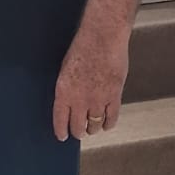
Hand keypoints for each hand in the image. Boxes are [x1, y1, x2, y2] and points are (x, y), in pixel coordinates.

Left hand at [53, 23, 129, 142]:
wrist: (103, 38)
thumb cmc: (82, 47)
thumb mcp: (65, 69)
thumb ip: (68, 88)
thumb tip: (69, 102)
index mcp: (63, 92)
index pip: (60, 120)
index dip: (61, 131)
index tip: (63, 136)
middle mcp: (80, 100)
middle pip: (78, 127)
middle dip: (78, 131)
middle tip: (79, 131)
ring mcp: (98, 100)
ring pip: (94, 125)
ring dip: (93, 128)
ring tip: (92, 128)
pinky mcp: (114, 96)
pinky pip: (111, 118)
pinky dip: (108, 124)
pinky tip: (106, 124)